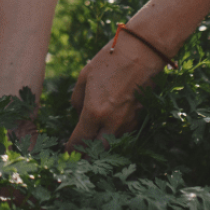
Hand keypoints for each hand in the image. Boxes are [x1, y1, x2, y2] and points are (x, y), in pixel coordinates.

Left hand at [66, 34, 163, 151]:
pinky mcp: (139, 118)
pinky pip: (123, 132)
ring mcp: (128, 121)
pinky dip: (115, 133)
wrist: (142, 53)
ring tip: (93, 142)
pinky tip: (109, 126)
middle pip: (98, 151)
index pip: (80, 141)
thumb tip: (78, 112)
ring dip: (102, 144)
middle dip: (88, 155)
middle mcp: (112, 122)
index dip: (72, 150)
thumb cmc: (109, 61)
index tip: (67, 153)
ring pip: (112, 143)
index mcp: (94, 111)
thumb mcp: (84, 77)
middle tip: (80, 155)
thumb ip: (78, 99)